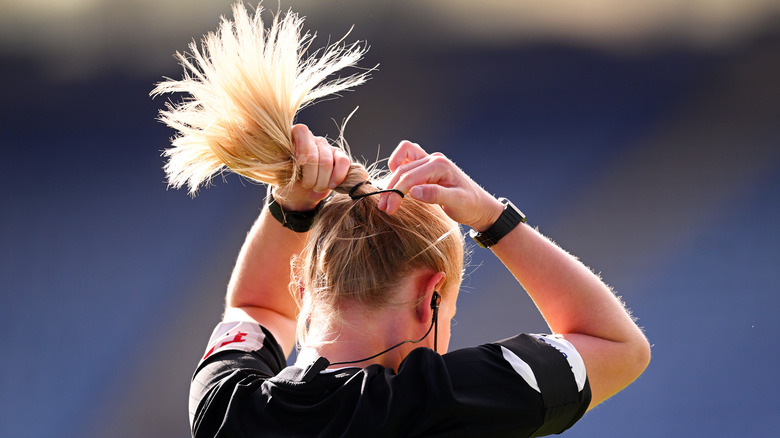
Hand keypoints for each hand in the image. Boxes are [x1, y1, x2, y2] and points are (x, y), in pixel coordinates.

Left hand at [272, 125, 350, 210]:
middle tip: (306, 186)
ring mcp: (326, 146)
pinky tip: (331, 185)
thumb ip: (281, 161)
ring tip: (315, 188)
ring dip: (321, 181)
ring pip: (327, 162)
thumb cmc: (288, 180)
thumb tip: (282, 154)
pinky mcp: (339, 156)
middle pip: (314, 154)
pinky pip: (343, 162)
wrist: (299, 193)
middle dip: (310, 176)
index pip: (301, 131)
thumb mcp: (280, 172)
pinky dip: (338, 176)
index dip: (302, 146)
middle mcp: (311, 138)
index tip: (300, 163)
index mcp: (293, 137)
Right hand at [377, 141, 503, 230]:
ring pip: (402, 161)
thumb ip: (435, 195)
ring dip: (392, 178)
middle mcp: (433, 159)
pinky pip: (406, 161)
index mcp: (440, 165)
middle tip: (384, 208)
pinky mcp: (427, 168)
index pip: (410, 176)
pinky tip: (396, 186)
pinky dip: (398, 170)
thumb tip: (413, 191)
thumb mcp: (456, 203)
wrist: (480, 207)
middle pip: (403, 170)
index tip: (389, 209)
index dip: (396, 192)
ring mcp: (429, 161)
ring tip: (386, 198)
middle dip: (391, 189)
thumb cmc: (470, 205)